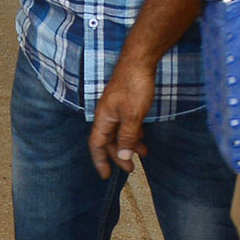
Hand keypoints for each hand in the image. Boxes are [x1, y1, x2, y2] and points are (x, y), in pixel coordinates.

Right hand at [88, 59, 153, 178]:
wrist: (138, 63)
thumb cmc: (134, 87)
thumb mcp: (133, 116)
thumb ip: (128, 137)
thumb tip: (123, 157)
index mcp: (103, 118)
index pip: (97, 145)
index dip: (100, 161)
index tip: (106, 176)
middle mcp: (106, 115)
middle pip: (108, 141)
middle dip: (118, 156)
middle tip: (131, 170)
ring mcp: (115, 109)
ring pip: (118, 133)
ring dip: (128, 145)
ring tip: (142, 154)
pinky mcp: (124, 104)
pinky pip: (125, 125)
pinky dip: (133, 134)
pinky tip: (142, 137)